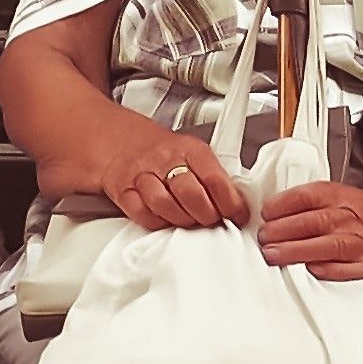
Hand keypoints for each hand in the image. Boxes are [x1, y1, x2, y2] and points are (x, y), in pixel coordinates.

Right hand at [93, 122, 248, 231]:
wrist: (121, 140)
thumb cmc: (162, 151)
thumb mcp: (193, 153)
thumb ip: (215, 175)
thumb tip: (241, 201)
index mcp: (189, 149)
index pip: (215, 178)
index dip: (230, 202)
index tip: (238, 214)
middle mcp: (165, 160)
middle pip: (191, 194)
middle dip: (207, 215)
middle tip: (213, 220)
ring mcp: (142, 175)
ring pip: (165, 205)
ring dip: (183, 220)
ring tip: (191, 220)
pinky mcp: (124, 191)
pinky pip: (142, 214)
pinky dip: (158, 222)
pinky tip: (167, 219)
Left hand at [259, 178, 362, 281]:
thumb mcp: (349, 197)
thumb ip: (318, 204)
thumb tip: (279, 213)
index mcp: (346, 198)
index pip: (311, 195)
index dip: (285, 203)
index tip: (266, 211)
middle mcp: (353, 219)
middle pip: (313, 220)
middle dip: (283, 229)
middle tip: (263, 237)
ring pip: (326, 245)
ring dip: (296, 250)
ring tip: (273, 255)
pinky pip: (349, 270)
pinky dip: (328, 270)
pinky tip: (310, 271)